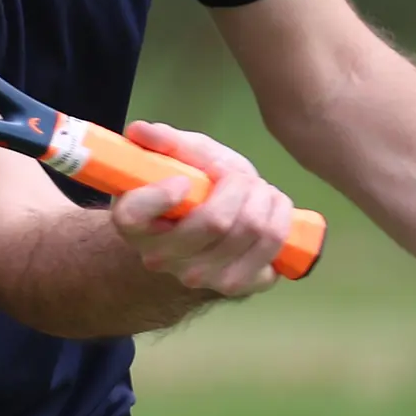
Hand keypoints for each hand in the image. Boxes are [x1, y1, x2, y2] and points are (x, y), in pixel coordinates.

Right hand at [108, 120, 293, 297]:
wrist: (213, 235)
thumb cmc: (194, 191)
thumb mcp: (183, 159)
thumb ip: (165, 142)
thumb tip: (140, 129)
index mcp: (135, 224)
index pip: (134, 215)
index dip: (162, 195)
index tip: (184, 180)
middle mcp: (163, 258)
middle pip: (215, 221)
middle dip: (238, 184)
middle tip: (238, 177)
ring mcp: (201, 277)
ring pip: (252, 228)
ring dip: (264, 196)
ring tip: (258, 190)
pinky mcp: (238, 286)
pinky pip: (274, 245)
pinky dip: (281, 216)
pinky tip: (271, 210)